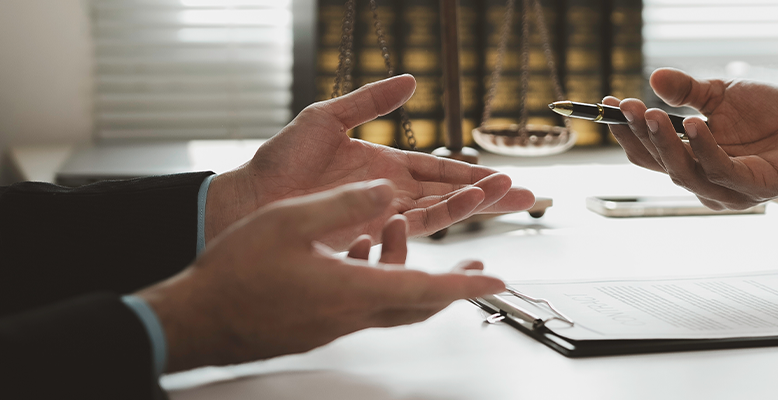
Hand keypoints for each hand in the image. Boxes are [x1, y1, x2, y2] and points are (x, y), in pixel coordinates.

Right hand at [136, 180, 504, 371]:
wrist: (196, 318)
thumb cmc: (237, 273)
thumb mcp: (294, 221)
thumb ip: (347, 204)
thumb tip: (387, 192)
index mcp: (354, 290)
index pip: (428, 290)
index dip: (467, 285)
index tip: (498, 282)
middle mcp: (352, 314)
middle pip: (420, 302)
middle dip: (454, 282)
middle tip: (477, 263)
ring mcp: (335, 324)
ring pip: (390, 298)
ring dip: (403, 264)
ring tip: (394, 225)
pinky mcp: (319, 325)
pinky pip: (362, 300)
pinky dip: (374, 274)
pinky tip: (355, 247)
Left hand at [207, 74, 535, 247]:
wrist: (249, 196)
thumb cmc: (280, 160)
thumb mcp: (328, 117)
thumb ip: (371, 101)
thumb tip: (410, 81)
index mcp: (384, 168)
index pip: (438, 172)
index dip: (471, 173)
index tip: (502, 175)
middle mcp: (389, 195)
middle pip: (451, 196)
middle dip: (490, 197)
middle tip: (527, 196)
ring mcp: (381, 215)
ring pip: (440, 212)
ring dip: (475, 204)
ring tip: (508, 197)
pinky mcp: (369, 230)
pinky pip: (415, 224)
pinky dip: (444, 215)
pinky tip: (467, 207)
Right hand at [604, 68, 777, 209]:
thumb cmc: (773, 118)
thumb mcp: (722, 96)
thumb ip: (688, 91)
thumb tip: (655, 79)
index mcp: (692, 161)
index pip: (648, 153)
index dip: (627, 131)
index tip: (610, 104)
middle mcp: (705, 181)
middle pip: (660, 164)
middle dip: (639, 134)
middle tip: (627, 106)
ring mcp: (728, 189)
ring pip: (684, 172)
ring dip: (665, 143)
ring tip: (652, 112)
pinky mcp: (755, 188)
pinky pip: (722, 171)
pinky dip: (705, 149)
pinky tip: (696, 124)